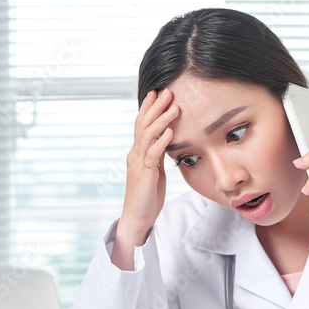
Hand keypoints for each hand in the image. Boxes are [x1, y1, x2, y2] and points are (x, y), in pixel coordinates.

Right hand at [119, 87, 178, 237]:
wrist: (137, 217)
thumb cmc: (147, 195)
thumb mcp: (155, 170)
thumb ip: (157, 154)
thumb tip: (166, 139)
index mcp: (138, 152)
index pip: (142, 125)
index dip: (149, 108)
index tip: (157, 92)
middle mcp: (135, 154)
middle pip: (143, 125)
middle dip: (155, 107)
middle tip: (166, 91)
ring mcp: (138, 164)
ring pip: (148, 136)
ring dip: (161, 120)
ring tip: (173, 107)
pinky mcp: (145, 175)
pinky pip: (153, 155)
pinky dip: (162, 142)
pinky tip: (171, 132)